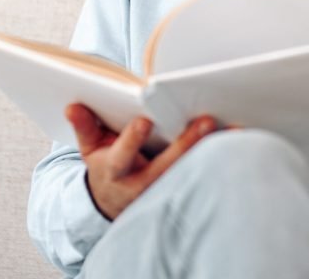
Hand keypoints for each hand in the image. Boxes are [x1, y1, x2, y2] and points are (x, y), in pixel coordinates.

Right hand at [66, 103, 217, 220]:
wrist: (115, 202)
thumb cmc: (105, 164)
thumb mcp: (89, 148)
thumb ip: (84, 127)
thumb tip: (72, 105)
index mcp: (115, 171)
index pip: (122, 157)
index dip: (132, 140)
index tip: (144, 120)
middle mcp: (141, 184)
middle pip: (165, 167)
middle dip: (186, 144)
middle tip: (205, 121)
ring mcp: (164, 191)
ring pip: (189, 172)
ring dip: (211, 151)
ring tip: (232, 129)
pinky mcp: (182, 190)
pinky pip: (202, 174)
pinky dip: (218, 157)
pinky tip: (236, 138)